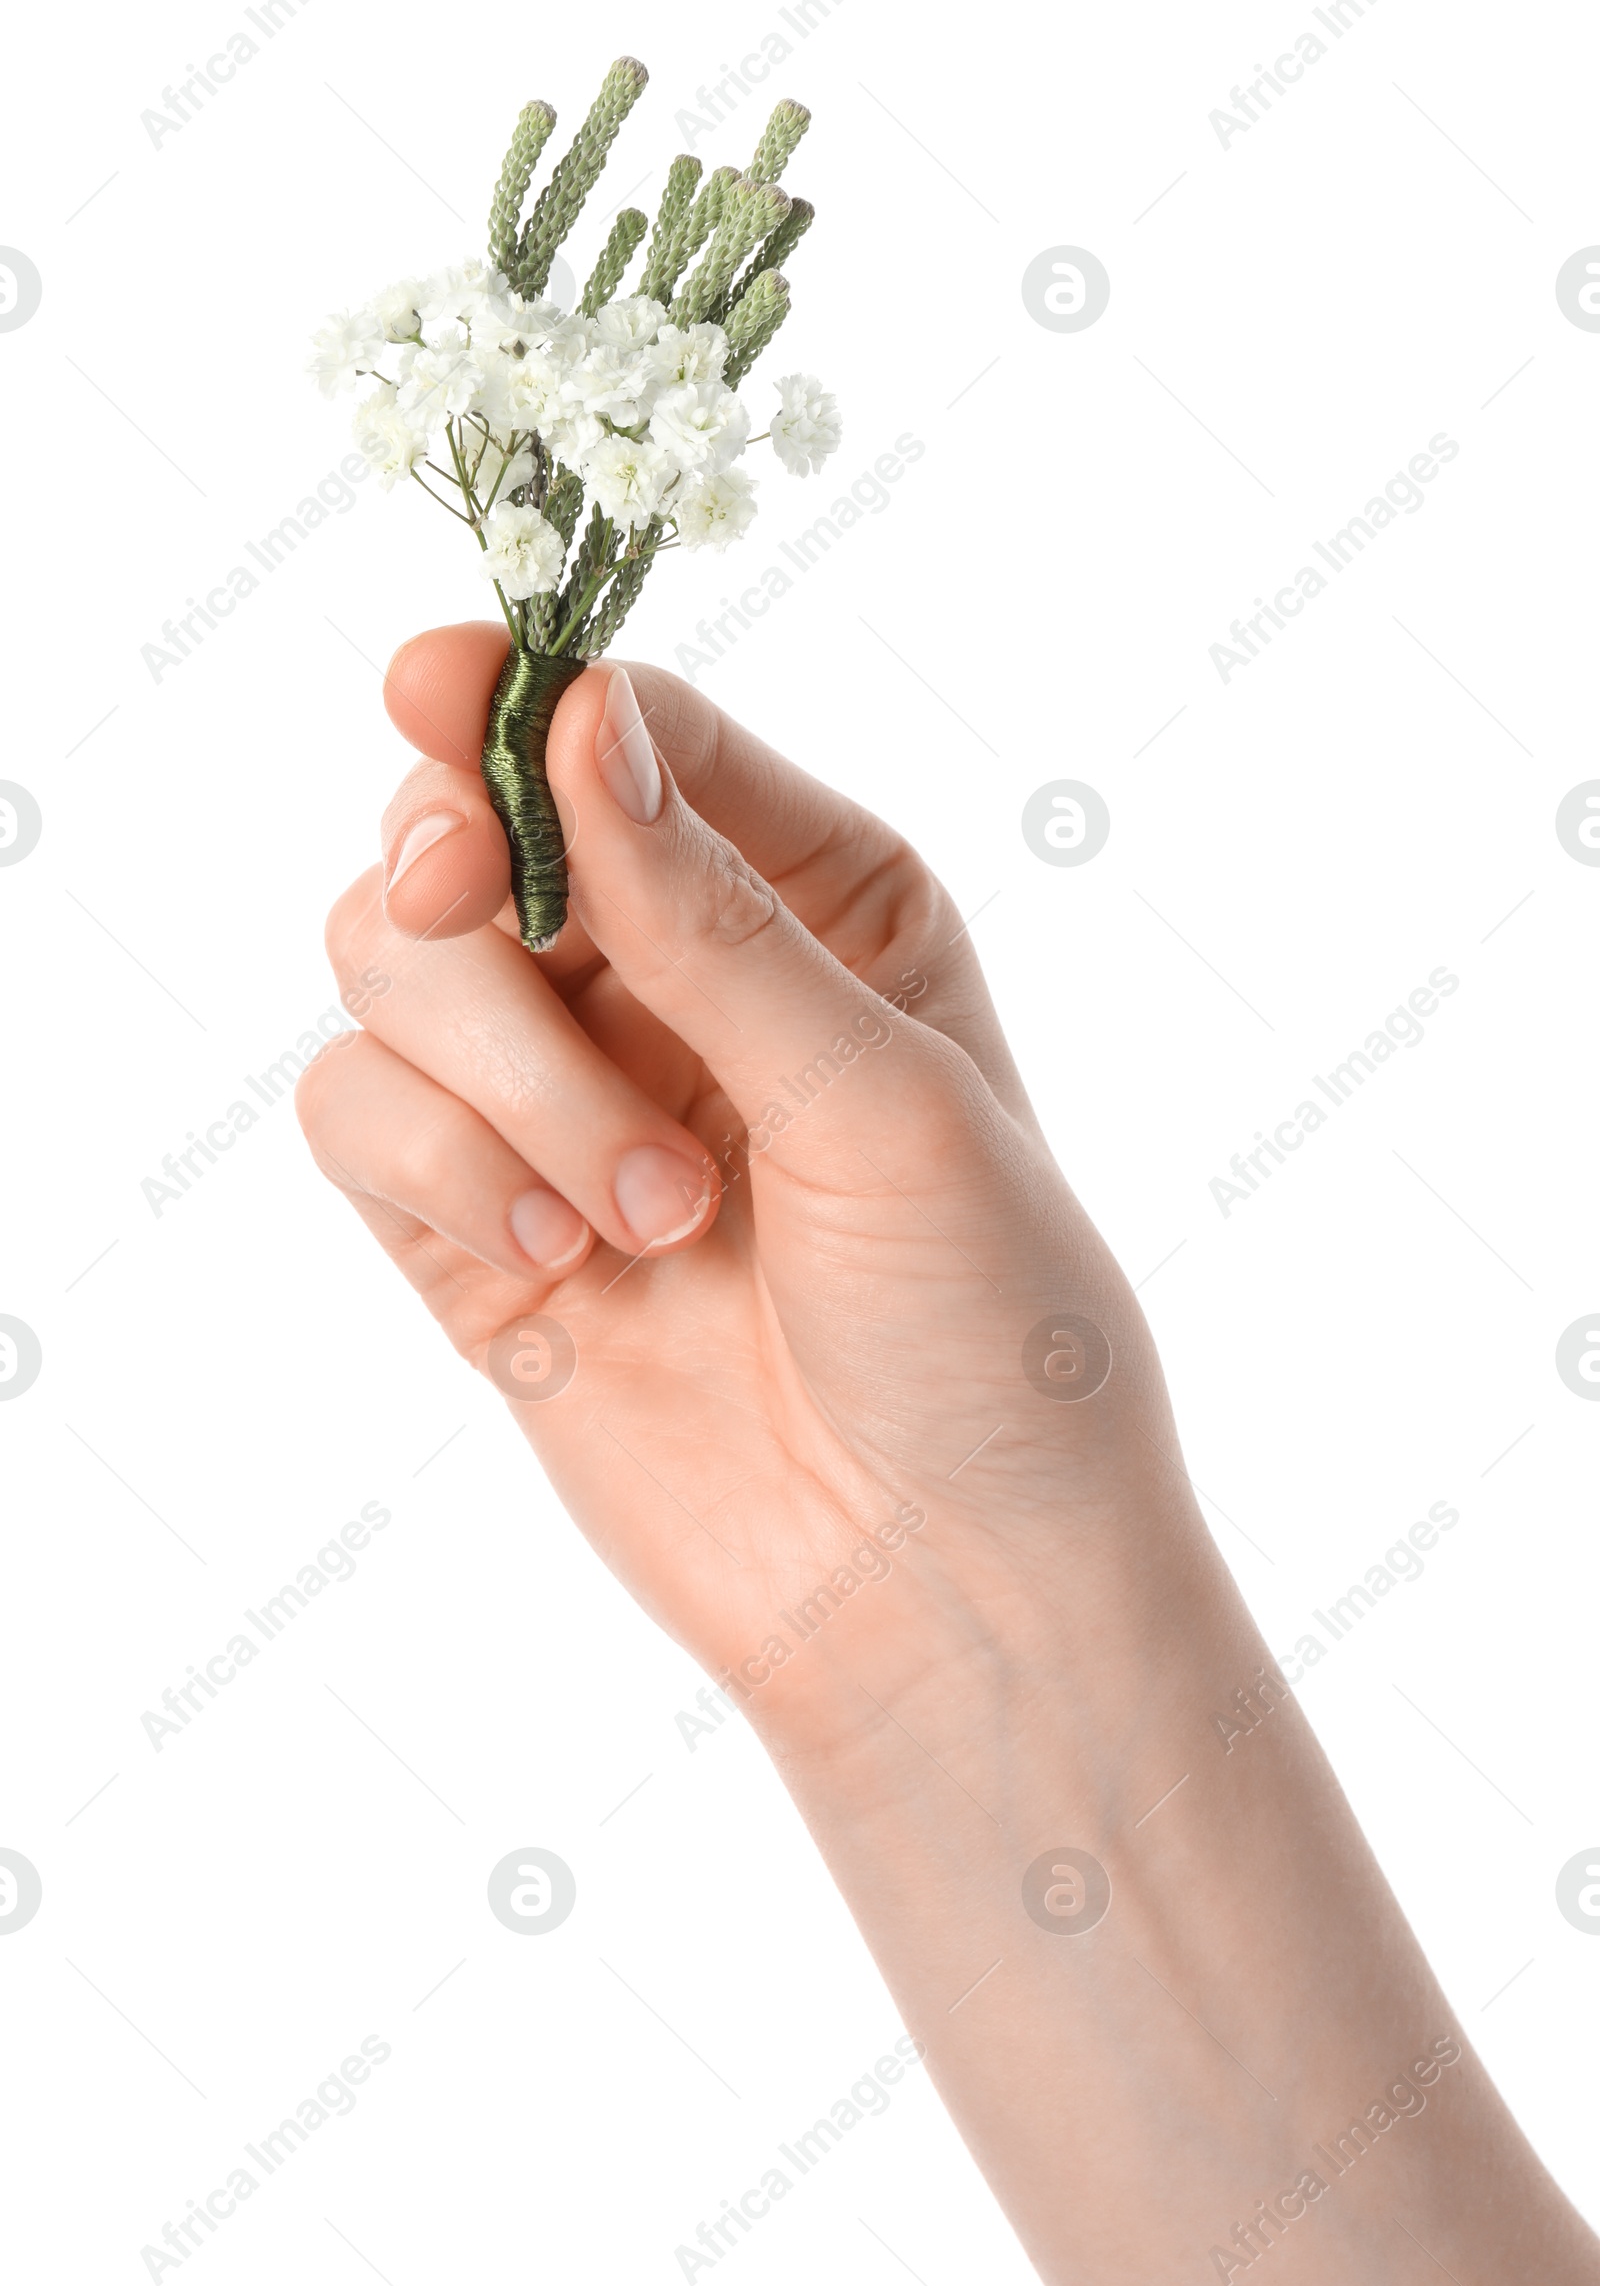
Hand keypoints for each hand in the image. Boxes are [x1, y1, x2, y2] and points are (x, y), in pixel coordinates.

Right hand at [296, 622, 1181, 1734]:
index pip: (627, 738)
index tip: (434, 691)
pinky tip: (555, 1263)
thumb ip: (711, 918)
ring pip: (389, 967)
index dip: (515, 701)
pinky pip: (354, 1114)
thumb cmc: (989, 1330)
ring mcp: (561, 1099)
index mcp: (811, 902)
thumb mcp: (881, 1098)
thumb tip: (575, 713)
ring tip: (643, 1219)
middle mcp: (674, 978)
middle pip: (468, 831)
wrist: (946, 1594)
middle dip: (458, 876)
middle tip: (473, 914)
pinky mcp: (473, 1224)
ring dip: (498, 1079)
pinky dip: (434, 1170)